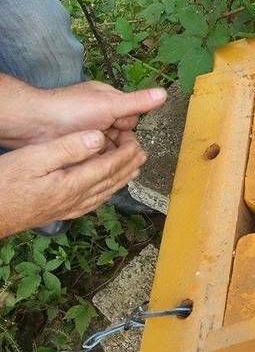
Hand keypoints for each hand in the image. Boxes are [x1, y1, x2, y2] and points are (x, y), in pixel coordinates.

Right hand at [0, 130, 146, 237]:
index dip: (126, 153)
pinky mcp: (60, 212)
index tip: (137, 142)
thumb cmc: (5, 185)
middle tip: (142, 153)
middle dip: (130, 166)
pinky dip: (106, 193)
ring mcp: (69, 209)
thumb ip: (68, 148)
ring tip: (133, 169)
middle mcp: (76, 199)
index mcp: (74, 184)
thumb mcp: (34, 158)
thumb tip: (99, 138)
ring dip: (121, 179)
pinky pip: (93, 202)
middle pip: (112, 181)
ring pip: (105, 193)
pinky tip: (106, 190)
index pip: (110, 167)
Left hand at [3, 80, 166, 148]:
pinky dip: (98, 162)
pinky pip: (95, 157)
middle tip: (113, 150)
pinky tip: (97, 168)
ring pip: (109, 148)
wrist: (34, 125)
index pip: (130, 118)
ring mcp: (87, 132)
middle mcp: (98, 116)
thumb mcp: (110, 104)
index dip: (128, 127)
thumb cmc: (70, 109)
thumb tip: (164, 94)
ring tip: (105, 162)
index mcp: (107, 101)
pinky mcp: (78, 147)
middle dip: (120, 144)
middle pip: (121, 135)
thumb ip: (137, 102)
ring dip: (109, 155)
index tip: (120, 132)